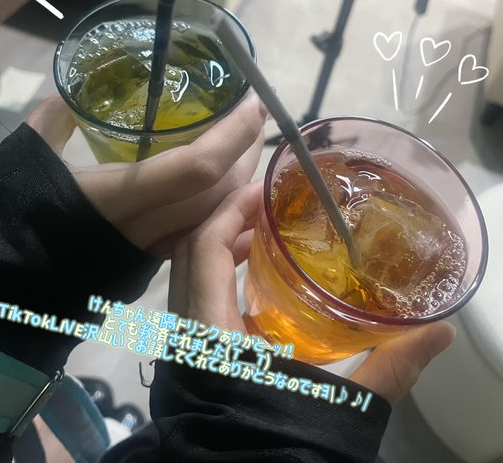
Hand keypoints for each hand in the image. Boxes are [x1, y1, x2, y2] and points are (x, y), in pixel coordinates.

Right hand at [26, 92, 265, 256]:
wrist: (12, 277)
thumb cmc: (20, 213)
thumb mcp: (30, 159)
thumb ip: (53, 121)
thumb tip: (70, 94)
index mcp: (119, 196)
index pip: (197, 168)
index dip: (234, 135)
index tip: (253, 102)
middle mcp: (146, 226)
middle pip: (218, 191)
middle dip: (247, 152)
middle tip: (255, 117)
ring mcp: (153, 248)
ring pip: (215, 215)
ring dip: (240, 179)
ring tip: (248, 146)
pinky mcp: (152, 259)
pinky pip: (203, 236)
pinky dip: (227, 213)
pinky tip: (238, 195)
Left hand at [168, 183, 455, 404]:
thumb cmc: (283, 441)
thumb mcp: (339, 404)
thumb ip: (388, 366)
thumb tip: (439, 334)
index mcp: (209, 329)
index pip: (204, 248)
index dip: (230, 211)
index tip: (264, 191)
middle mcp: (188, 330)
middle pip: (190, 252)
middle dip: (227, 220)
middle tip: (269, 205)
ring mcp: (188, 344)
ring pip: (191, 274)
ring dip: (224, 246)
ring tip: (267, 233)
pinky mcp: (196, 357)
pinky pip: (198, 297)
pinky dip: (222, 275)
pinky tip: (261, 281)